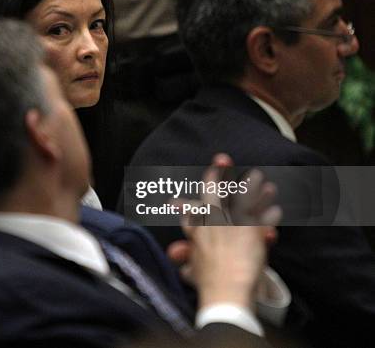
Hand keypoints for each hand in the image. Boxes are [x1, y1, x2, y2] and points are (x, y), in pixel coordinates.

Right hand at [167, 154, 280, 308]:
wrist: (224, 292)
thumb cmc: (207, 283)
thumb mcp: (191, 267)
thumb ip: (184, 255)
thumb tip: (173, 252)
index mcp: (197, 228)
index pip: (193, 204)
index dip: (197, 188)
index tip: (202, 179)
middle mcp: (213, 221)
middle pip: (216, 191)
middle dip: (219, 174)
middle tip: (223, 158)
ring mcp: (234, 223)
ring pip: (244, 198)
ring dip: (252, 188)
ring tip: (260, 178)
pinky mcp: (252, 231)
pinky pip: (264, 217)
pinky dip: (270, 213)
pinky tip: (276, 208)